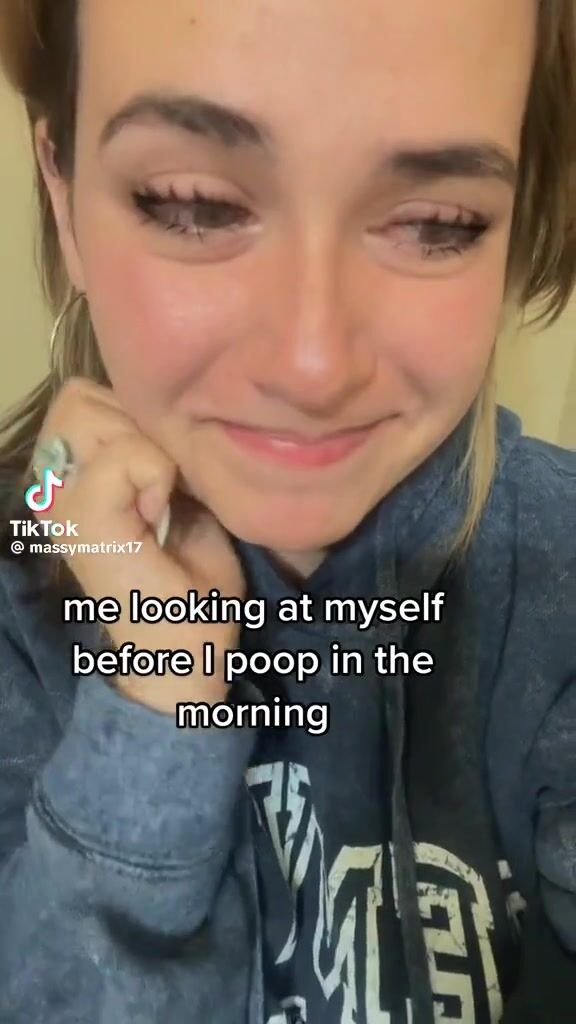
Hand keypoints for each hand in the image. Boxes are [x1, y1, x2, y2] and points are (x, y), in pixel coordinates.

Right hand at [32, 377, 245, 712]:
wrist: (186, 657)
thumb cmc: (190, 586)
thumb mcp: (180, 499)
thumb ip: (159, 451)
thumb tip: (172, 408)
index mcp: (70, 482)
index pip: (86, 397)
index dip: (136, 418)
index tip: (169, 475)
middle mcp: (52, 487)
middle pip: (80, 397)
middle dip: (137, 425)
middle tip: (166, 480)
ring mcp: (60, 503)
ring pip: (92, 412)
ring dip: (145, 446)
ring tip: (163, 495)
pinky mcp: (82, 521)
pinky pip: (124, 455)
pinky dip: (157, 473)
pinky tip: (164, 514)